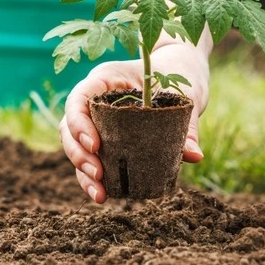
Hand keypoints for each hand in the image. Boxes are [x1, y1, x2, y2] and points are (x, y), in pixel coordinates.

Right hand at [60, 40, 210, 202]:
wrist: (180, 70)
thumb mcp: (185, 94)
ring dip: (82, 171)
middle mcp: (95, 97)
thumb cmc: (177, 74)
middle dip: (78, 154)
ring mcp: (97, 117)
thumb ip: (187, 124)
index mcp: (107, 78)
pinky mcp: (106, 136)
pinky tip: (103, 195)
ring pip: (76, 145)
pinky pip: (92, 156)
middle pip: (70, 126)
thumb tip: (194, 156)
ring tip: (99, 194)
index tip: (96, 145)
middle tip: (98, 175)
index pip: (79, 98)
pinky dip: (93, 176)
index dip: (80, 123)